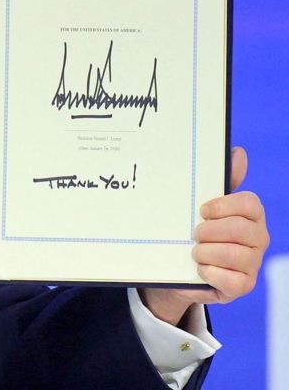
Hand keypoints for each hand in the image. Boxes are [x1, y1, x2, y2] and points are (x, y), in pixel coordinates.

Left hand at [141, 146, 269, 325]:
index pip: (249, 203)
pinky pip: (230, 279)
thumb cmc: (196, 232)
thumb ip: (221, 182)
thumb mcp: (204, 208)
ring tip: (194, 252)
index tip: (202, 210)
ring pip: (234, 254)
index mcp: (251, 215)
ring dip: (206, 252)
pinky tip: (200, 269)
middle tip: (194, 234)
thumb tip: (238, 153)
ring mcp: (253, 263)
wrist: (180, 269)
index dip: (223, 206)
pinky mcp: (243, 286)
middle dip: (210, 231)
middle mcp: (258, 238)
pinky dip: (209, 272)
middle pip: (240, 228)